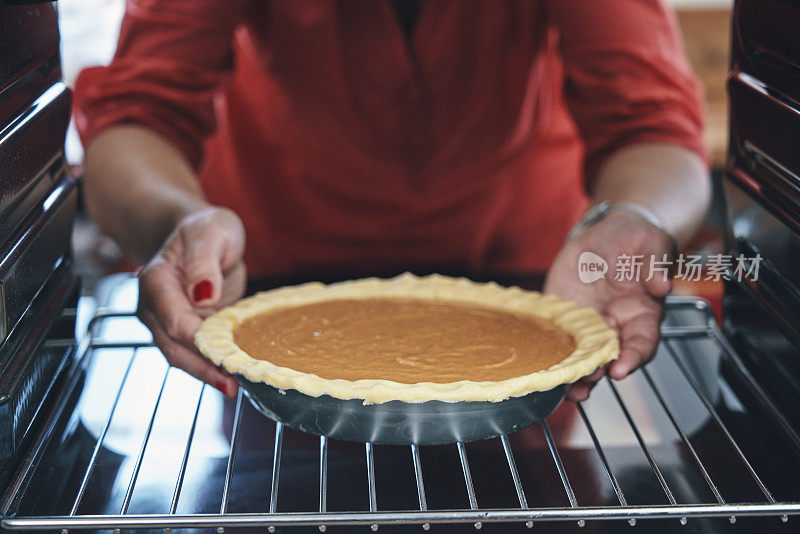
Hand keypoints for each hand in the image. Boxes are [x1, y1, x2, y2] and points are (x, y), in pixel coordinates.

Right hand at [137, 207, 246, 397]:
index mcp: (155, 280)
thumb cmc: (206, 231)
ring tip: (234, 386)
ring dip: (206, 374)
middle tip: (232, 383)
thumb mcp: (211, 232)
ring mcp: (165, 322)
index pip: (175, 321)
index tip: (225, 353)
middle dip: (203, 368)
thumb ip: (204, 261)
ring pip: (181, 357)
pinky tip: (231, 376)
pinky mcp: (182, 332)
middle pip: (174, 347)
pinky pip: (193, 354)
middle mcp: (154, 306)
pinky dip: (210, 366)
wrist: (202, 236)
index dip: (199, 341)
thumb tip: (204, 294)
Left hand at [544, 210, 674, 401]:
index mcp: (642, 314)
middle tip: (586, 380)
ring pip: (582, 359)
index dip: (633, 358)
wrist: (602, 232)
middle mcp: (615, 327)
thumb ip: (656, 263)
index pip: (642, 344)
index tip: (621, 369)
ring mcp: (587, 326)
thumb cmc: (633, 239)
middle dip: (598, 373)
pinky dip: (550, 357)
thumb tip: (663, 285)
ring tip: (565, 388)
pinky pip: (556, 342)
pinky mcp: (562, 320)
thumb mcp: (650, 242)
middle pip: (609, 360)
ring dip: (575, 376)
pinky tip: (541, 369)